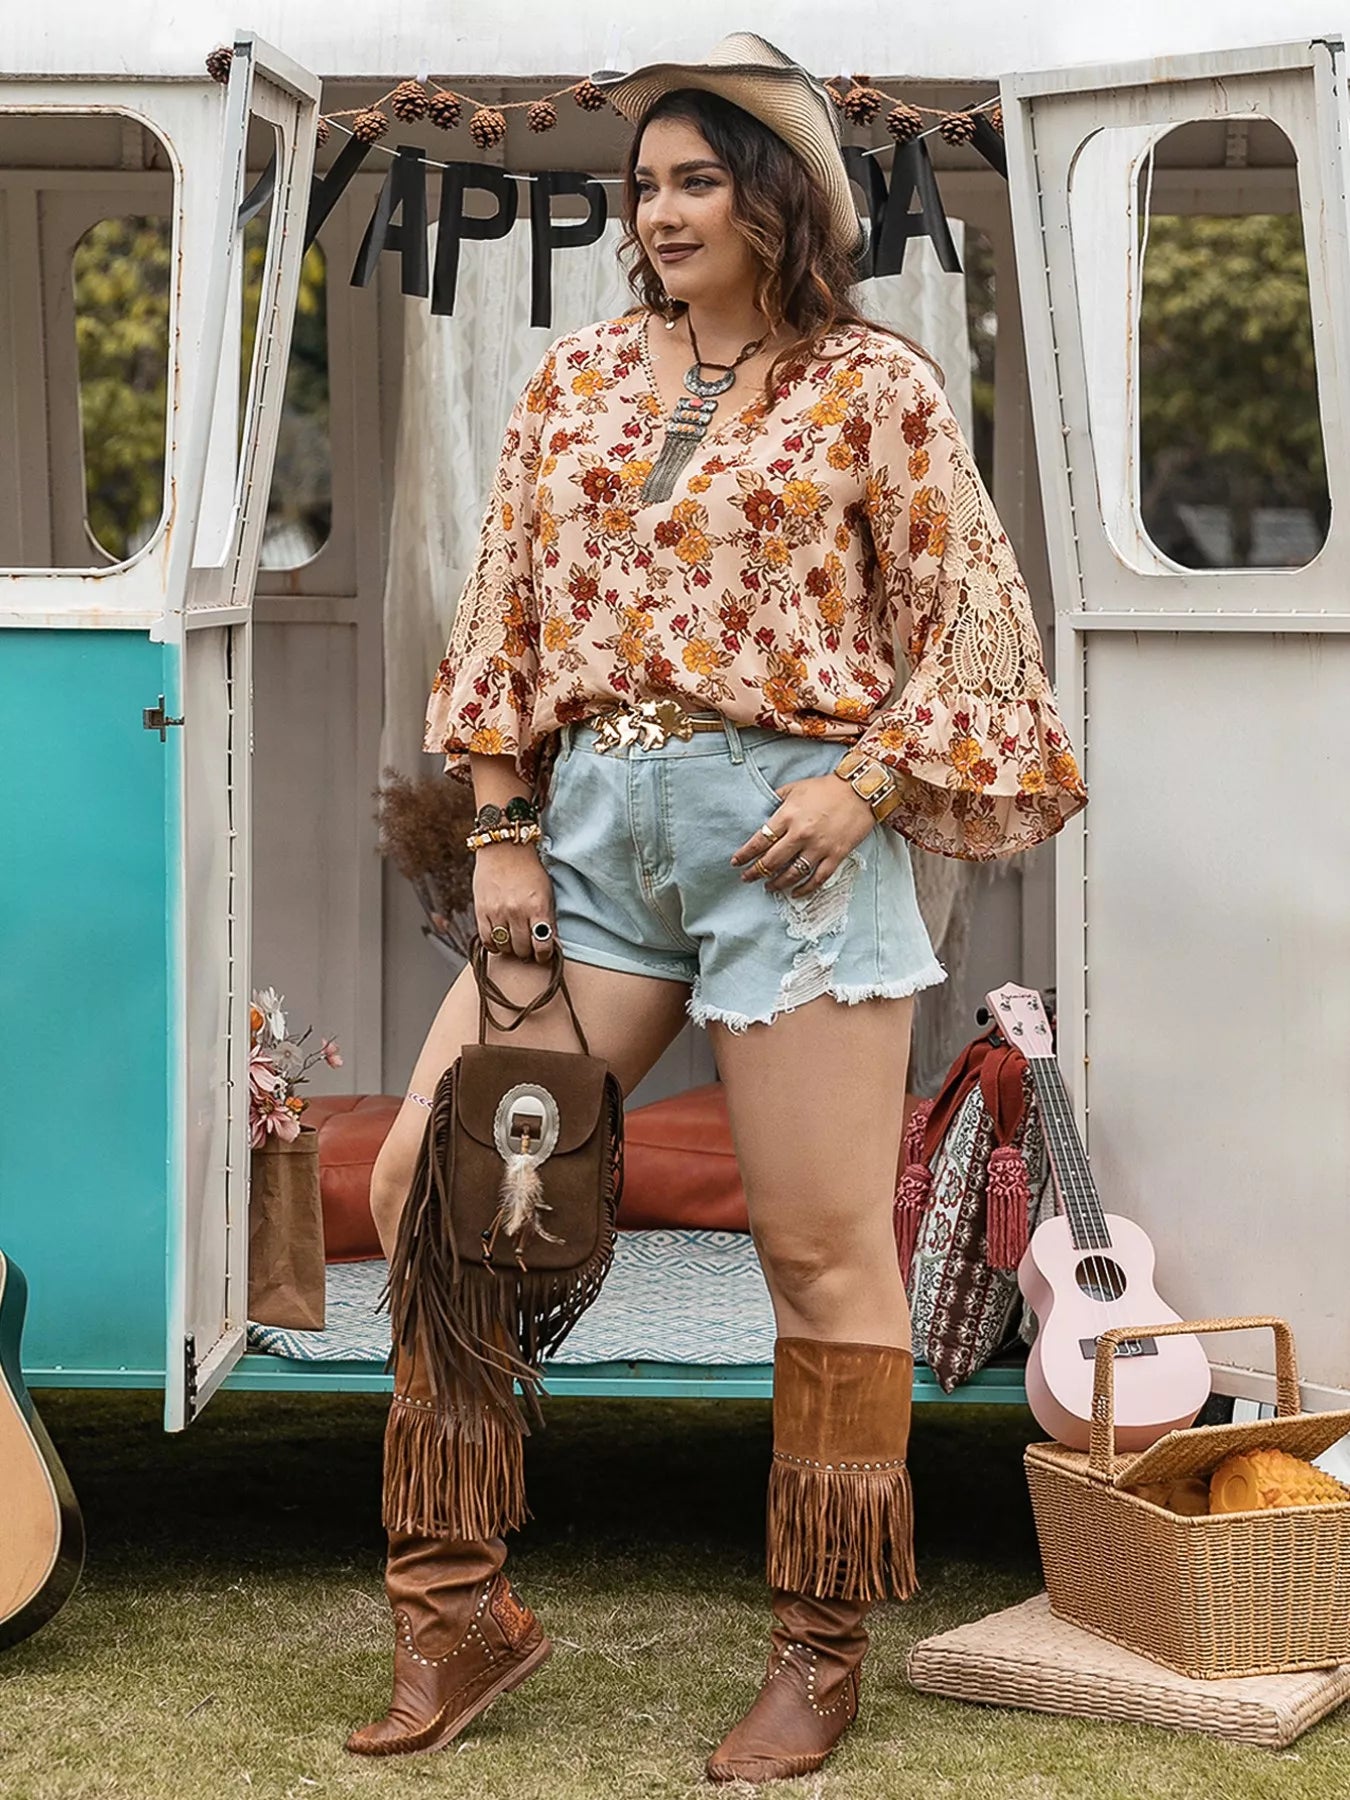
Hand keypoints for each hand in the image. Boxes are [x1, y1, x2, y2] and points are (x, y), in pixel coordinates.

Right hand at [473, 841, 556, 962]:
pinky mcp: (481, 911)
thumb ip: (547, 918)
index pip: (542, 945)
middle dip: (527, 953)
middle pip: (522, 949)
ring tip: (514, 942)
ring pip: (505, 947)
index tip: (543, 955)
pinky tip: (499, 940)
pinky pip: (487, 940)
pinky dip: (494, 945)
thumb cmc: (529, 870)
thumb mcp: (546, 892)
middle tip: (528, 948)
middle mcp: (517, 911)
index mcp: (537, 906)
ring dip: (511, 949)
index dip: (544, 955)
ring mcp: (498, 912)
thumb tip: (549, 943)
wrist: (504, 848)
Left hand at [730, 775, 876, 896]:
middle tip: (747, 878)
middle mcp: (800, 834)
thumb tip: (764, 814)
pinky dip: (805, 889)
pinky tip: (795, 893)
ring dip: (777, 883)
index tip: (736, 862)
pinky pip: (817, 879)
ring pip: (792, 874)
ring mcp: (819, 847)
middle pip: (772, 861)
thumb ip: (777, 801)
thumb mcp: (795, 788)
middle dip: (755, 872)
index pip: (759, 841)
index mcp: (787, 816)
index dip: (745, 855)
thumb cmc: (826, 788)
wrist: (860, 790)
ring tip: (768, 887)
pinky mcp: (836, 855)